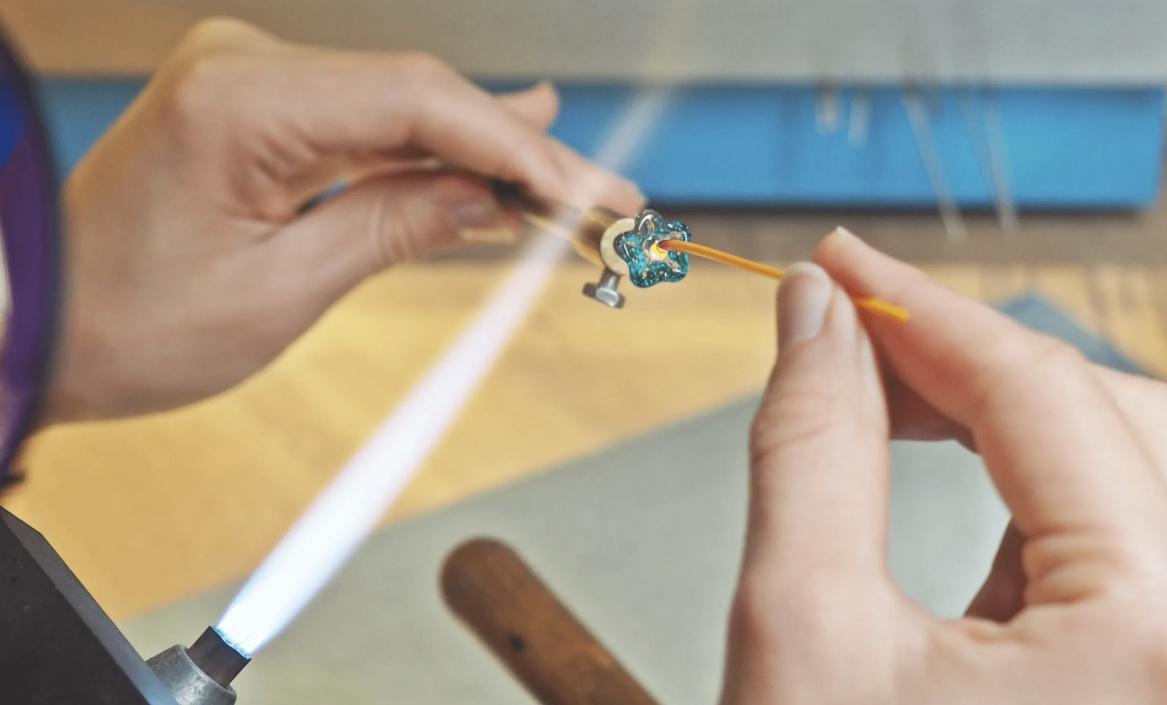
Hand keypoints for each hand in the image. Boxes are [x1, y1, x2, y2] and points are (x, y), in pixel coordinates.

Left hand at [46, 18, 640, 421]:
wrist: (44, 324)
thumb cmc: (131, 322)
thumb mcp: (285, 289)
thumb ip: (400, 224)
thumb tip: (493, 194)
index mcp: (241, 101)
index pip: (420, 102)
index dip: (522, 147)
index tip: (592, 192)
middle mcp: (245, 65)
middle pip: (422, 93)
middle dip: (520, 150)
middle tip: (603, 200)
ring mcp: (250, 78)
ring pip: (404, 103)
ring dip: (485, 150)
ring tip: (569, 191)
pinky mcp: (259, 106)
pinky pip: (367, 118)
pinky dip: (431, 152)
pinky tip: (493, 159)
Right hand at [722, 228, 1166, 703]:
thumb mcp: (802, 628)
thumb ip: (811, 447)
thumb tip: (817, 314)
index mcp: (1153, 638)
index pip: (1039, 396)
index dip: (919, 309)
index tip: (841, 266)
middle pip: (1118, 417)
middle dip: (970, 360)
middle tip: (856, 329)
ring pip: (1136, 474)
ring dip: (1010, 423)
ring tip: (896, 407)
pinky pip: (1138, 550)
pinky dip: (1042, 501)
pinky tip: (966, 494)